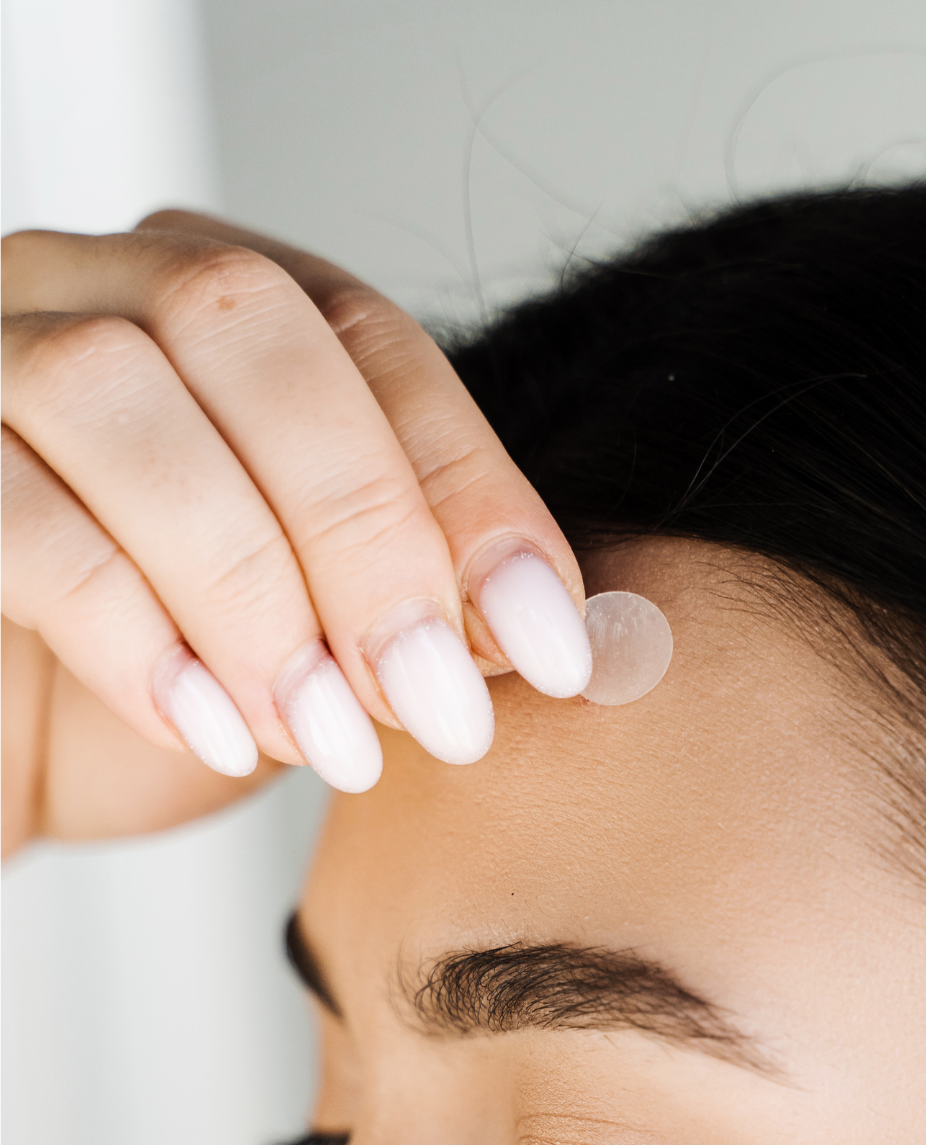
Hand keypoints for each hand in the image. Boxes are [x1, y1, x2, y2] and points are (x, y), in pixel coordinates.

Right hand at [1, 211, 592, 854]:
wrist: (5, 765)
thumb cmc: (157, 696)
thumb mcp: (325, 651)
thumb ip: (421, 610)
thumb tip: (560, 630)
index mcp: (212, 304)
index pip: (366, 337)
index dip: (468, 487)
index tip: (550, 637)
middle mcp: (86, 288)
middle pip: (243, 328)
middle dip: (364, 526)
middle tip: (435, 696)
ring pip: (113, 391)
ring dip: (249, 581)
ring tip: (327, 732)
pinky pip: (12, 509)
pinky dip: (131, 630)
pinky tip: (213, 728)